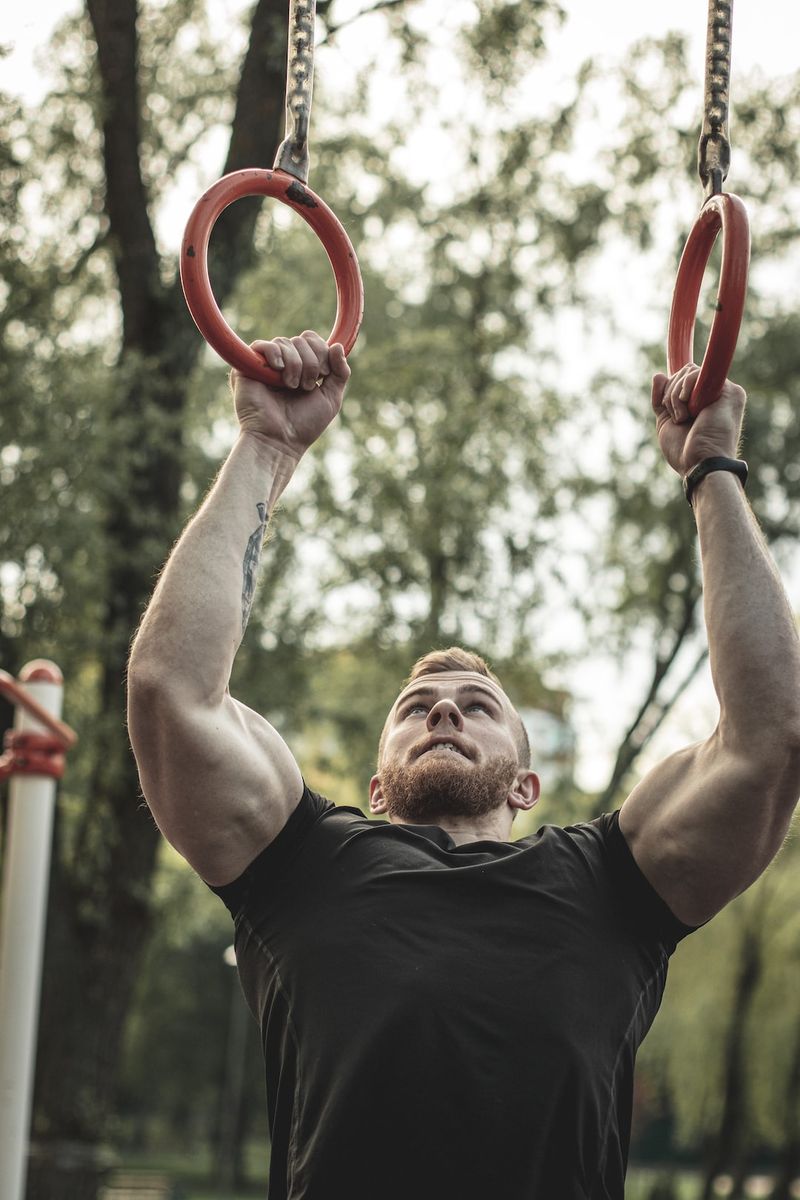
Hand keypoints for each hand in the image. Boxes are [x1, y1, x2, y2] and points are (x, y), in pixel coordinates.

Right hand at [231, 331, 350, 460]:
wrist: (279, 441)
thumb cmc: (304, 425)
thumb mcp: (331, 399)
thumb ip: (340, 373)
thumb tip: (338, 345)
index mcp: (302, 367)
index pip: (312, 340)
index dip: (322, 351)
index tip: (323, 375)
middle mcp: (284, 363)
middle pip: (302, 340)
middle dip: (311, 362)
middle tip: (306, 387)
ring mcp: (265, 365)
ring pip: (285, 342)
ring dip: (295, 365)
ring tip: (291, 387)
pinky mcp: (246, 367)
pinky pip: (261, 345)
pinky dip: (274, 354)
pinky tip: (278, 370)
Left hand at [652, 365, 745, 476]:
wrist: (700, 463)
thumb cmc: (684, 450)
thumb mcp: (666, 421)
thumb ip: (662, 398)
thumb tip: (658, 375)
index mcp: (704, 401)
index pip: (682, 379)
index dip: (670, 388)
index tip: (667, 407)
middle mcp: (716, 393)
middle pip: (684, 372)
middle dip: (670, 395)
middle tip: (678, 419)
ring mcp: (725, 391)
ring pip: (688, 372)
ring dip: (675, 397)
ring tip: (684, 419)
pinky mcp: (730, 391)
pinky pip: (698, 373)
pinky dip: (684, 389)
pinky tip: (690, 410)